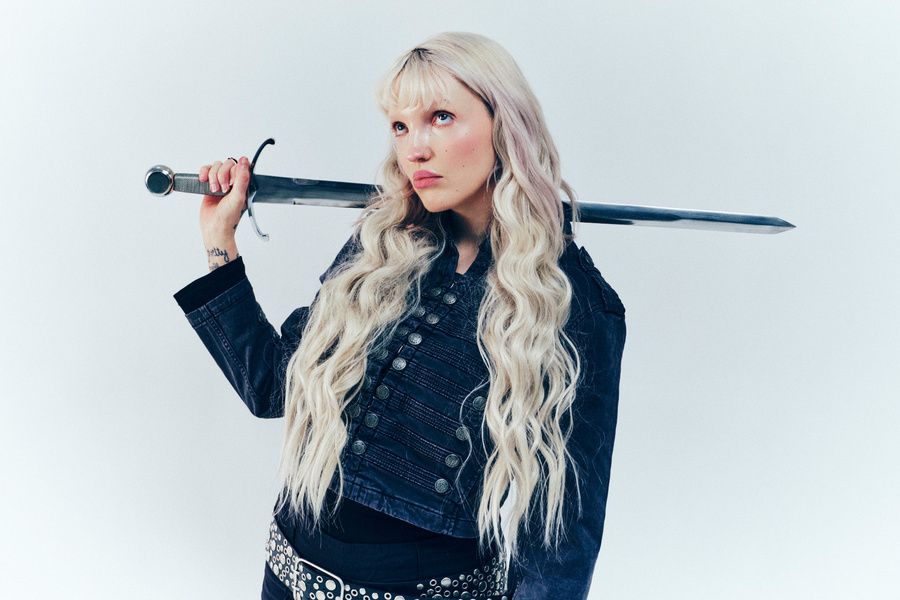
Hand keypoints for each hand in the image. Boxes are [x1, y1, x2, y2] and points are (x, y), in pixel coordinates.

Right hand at [198, 156, 250, 270]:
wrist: (214, 228)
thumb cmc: (229, 217)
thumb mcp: (238, 197)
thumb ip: (242, 178)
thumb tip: (244, 160)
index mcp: (243, 184)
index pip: (238, 166)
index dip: (231, 172)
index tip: (229, 185)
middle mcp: (233, 182)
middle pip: (226, 164)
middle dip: (220, 175)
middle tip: (221, 190)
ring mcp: (220, 182)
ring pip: (215, 166)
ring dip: (212, 176)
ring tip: (213, 191)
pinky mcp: (209, 184)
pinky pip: (206, 170)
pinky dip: (203, 173)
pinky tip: (203, 181)